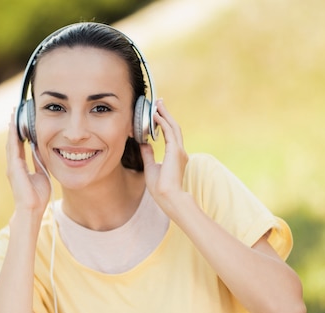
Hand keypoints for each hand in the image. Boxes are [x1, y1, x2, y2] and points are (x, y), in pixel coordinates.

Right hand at [5, 113, 50, 215]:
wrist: (32, 208)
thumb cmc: (37, 196)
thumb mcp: (41, 174)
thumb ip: (39, 162)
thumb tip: (41, 150)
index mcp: (20, 167)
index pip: (19, 146)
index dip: (19, 134)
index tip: (20, 122)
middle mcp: (13, 165)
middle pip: (12, 141)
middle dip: (13, 127)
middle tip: (14, 112)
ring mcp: (12, 165)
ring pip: (11, 142)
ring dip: (12, 128)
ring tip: (12, 115)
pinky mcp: (13, 167)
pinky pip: (13, 147)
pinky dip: (13, 136)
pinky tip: (14, 126)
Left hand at [139, 99, 188, 213]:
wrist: (169, 197)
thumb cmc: (160, 187)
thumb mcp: (151, 167)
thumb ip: (148, 154)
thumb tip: (144, 143)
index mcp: (176, 156)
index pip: (170, 134)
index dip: (165, 122)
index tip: (158, 113)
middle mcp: (180, 151)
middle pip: (173, 127)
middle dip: (166, 114)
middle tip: (159, 102)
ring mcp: (179, 151)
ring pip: (172, 127)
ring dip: (165, 114)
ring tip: (157, 104)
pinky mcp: (175, 151)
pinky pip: (169, 132)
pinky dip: (163, 122)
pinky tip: (156, 115)